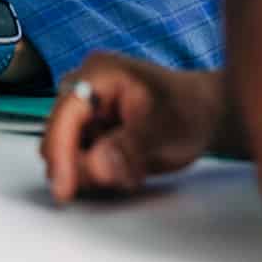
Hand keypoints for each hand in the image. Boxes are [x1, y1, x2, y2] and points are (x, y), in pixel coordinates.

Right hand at [40, 53, 227, 203]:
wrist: (203, 113)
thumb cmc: (189, 110)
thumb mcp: (164, 129)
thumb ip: (128, 147)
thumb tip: (95, 166)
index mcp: (99, 73)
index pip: (66, 113)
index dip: (60, 151)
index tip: (64, 188)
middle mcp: (84, 87)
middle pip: (58, 135)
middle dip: (82, 164)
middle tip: (123, 174)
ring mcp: (85, 109)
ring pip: (66, 153)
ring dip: (94, 171)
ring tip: (134, 168)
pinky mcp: (88, 129)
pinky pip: (78, 160)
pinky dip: (100, 172)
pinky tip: (128, 167)